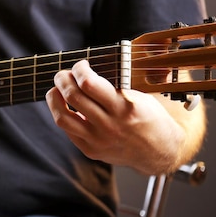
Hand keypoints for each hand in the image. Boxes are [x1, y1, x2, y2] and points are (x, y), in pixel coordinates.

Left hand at [45, 60, 187, 174]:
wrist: (161, 150)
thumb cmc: (150, 117)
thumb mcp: (141, 96)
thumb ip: (117, 86)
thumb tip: (88, 70)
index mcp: (124, 106)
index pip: (89, 83)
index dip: (79, 69)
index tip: (81, 65)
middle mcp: (109, 125)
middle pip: (72, 96)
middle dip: (62, 79)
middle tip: (64, 74)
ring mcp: (98, 140)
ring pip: (62, 117)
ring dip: (54, 98)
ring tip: (56, 90)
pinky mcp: (91, 150)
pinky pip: (67, 131)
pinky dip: (62, 115)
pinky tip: (66, 107)